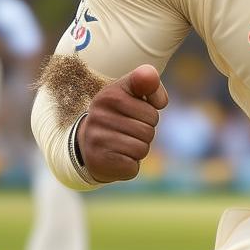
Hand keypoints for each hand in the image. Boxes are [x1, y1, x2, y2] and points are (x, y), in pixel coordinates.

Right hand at [78, 65, 167, 182]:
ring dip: (138, 148)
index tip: (139, 107)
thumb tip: (161, 102)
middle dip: (145, 131)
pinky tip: (117, 157)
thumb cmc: (120, 114)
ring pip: (142, 148)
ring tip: (122, 143)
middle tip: (128, 130)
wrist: (88, 143)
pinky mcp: (98, 161)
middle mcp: (99, 115)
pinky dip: (131, 164)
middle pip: (149, 129)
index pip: (151, 109)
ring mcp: (97, 139)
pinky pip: (133, 165)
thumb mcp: (133, 91)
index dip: (150, 112)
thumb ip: (150, 83)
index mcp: (110, 94)